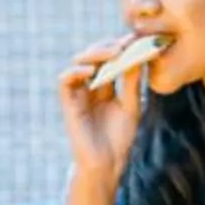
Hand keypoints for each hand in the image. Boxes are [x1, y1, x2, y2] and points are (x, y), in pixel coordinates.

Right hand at [57, 36, 149, 191]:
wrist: (107, 165)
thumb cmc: (120, 139)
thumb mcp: (131, 106)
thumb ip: (131, 83)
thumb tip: (138, 56)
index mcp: (106, 87)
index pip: (110, 59)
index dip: (120, 47)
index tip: (136, 39)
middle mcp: (90, 86)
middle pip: (95, 56)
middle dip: (109, 46)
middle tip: (126, 43)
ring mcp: (78, 93)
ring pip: (79, 62)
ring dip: (95, 53)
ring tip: (114, 52)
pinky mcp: (68, 103)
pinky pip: (65, 80)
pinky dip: (77, 72)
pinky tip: (93, 71)